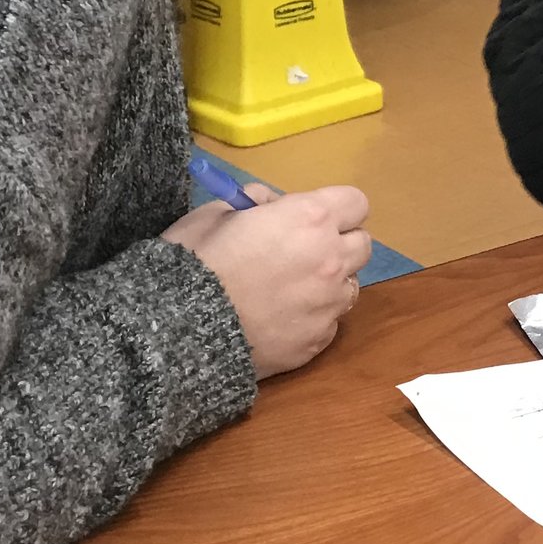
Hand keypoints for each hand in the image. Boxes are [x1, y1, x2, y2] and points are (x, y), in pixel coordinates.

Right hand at [162, 183, 371, 377]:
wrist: (180, 332)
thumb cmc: (195, 261)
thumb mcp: (216, 212)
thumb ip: (255, 201)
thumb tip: (273, 204)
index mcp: (310, 219)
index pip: (355, 203)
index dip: (334, 208)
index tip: (310, 217)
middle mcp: (331, 260)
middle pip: (362, 244)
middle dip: (339, 243)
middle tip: (303, 251)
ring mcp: (328, 305)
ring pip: (350, 286)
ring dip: (330, 283)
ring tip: (290, 289)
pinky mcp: (318, 342)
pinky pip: (328, 322)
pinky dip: (312, 317)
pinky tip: (279, 319)